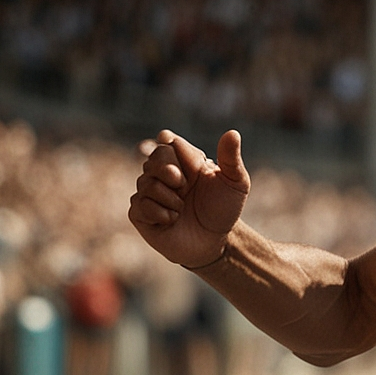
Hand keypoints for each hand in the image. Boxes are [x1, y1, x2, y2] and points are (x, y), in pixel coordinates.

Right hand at [127, 129, 250, 268]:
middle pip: (153, 157)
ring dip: (171, 198)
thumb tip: (233, 133)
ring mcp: (149, 192)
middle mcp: (162, 173)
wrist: (216, 241)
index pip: (168, 142)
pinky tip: (172, 220)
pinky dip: (161, 213)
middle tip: (184, 187)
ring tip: (182, 208)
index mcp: (183, 161)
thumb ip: (231, 158)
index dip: (171, 147)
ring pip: (146, 183)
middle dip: (170, 172)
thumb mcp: (235, 183)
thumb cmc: (224, 210)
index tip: (184, 160)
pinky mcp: (140, 213)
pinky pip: (140, 205)